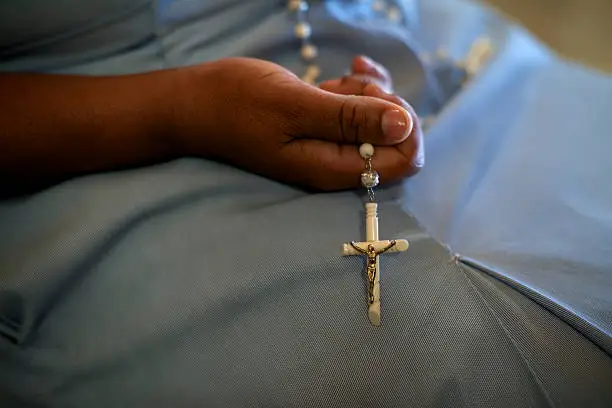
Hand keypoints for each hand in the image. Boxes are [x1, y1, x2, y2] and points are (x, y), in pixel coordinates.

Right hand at [171, 57, 420, 190]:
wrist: (197, 102)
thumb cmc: (238, 103)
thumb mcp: (296, 106)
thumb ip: (350, 119)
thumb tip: (406, 127)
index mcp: (334, 168)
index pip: (403, 161)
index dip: (404, 127)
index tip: (377, 98)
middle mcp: (338, 162)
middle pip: (396, 139)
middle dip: (386, 103)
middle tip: (355, 83)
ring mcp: (331, 144)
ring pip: (379, 120)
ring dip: (371, 91)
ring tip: (344, 75)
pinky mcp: (323, 126)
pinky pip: (360, 109)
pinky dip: (360, 88)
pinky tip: (347, 71)